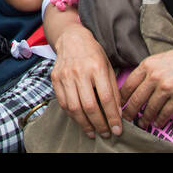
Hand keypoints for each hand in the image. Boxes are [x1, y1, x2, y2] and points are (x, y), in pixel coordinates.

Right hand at [50, 23, 123, 138]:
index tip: (117, 130)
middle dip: (99, 124)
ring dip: (84, 124)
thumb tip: (117, 113)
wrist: (71, 39)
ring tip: (93, 132)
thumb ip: (113, 89)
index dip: (112, 117)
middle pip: (89, 106)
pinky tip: (80, 120)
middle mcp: (80, 72)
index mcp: (97, 67)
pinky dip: (72, 115)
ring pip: (74, 107)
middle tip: (106, 133)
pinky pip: (63, 103)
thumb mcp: (108, 67)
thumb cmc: (93, 53)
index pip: (106, 98)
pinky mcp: (55, 79)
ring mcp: (65, 75)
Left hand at [118, 38, 172, 131]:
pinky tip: (157, 123)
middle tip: (126, 119)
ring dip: (145, 119)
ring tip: (142, 124)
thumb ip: (148, 70)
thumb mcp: (161, 58)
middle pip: (136, 99)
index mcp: (148, 65)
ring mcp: (167, 87)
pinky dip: (160, 120)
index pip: (128, 85)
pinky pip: (165, 113)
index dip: (121, 98)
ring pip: (150, 108)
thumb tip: (137, 85)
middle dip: (129, 112)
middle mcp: (155, 76)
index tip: (119, 105)